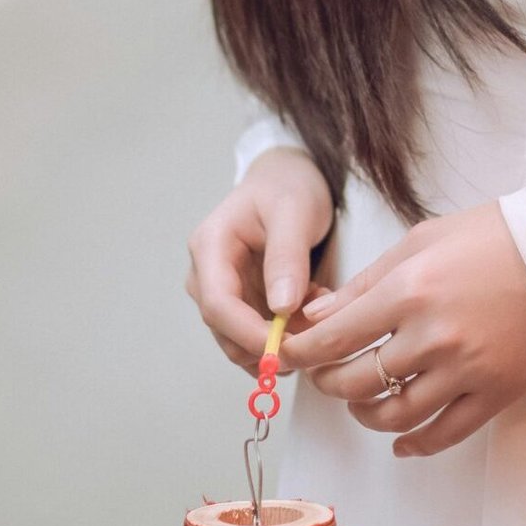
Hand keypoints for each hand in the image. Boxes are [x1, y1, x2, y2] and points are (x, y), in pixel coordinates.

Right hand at [185, 146, 336, 374]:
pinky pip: (257, 331)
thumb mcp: (294, 211)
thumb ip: (286, 256)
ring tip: (319, 312)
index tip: (283, 348)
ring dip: (281, 339)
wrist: (287, 177)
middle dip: (267, 343)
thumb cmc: (288, 186)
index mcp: (210, 246)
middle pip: (225, 330)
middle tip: (314, 340)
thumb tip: (281, 308)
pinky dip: (286, 332)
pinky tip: (312, 310)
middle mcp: (206, 274)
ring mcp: (222, 290)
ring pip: (242, 338)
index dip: (247, 333)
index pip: (218, 304)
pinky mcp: (241, 300)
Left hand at [281, 200, 525, 457]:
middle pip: (358, 382)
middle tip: (325, 375)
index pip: (336, 338)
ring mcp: (464, 369)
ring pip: (395, 414)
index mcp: (409, 290)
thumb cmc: (488, 236)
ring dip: (366, 415)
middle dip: (330, 383)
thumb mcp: (418, 241)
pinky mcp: (494, 392)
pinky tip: (401, 442)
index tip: (293, 356)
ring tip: (361, 402)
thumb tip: (319, 316)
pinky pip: (443, 433)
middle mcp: (432, 335)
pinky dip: (415, 444)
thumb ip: (365, 282)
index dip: (305, 354)